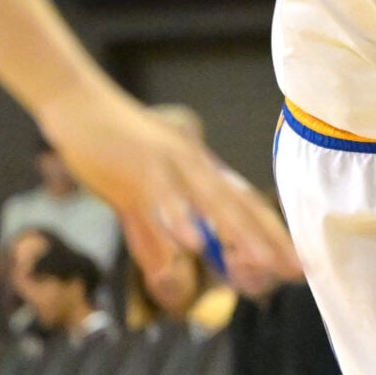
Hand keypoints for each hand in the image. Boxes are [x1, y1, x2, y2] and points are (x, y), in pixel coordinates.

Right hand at [31, 81, 297, 295]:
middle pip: (237, 207)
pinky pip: (160, 201)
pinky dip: (177, 220)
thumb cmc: (113, 146)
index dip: (271, 235)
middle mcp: (192, 167)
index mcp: (198, 169)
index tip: (296, 265)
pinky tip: (191, 242)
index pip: (243, 204)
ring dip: (235, 235)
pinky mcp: (135, 171)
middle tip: (295, 271)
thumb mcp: (139, 193)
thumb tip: (164, 271)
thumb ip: (154, 233)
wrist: (78, 103)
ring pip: (208, 204)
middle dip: (267, 242)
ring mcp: (167, 168)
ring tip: (262, 264)